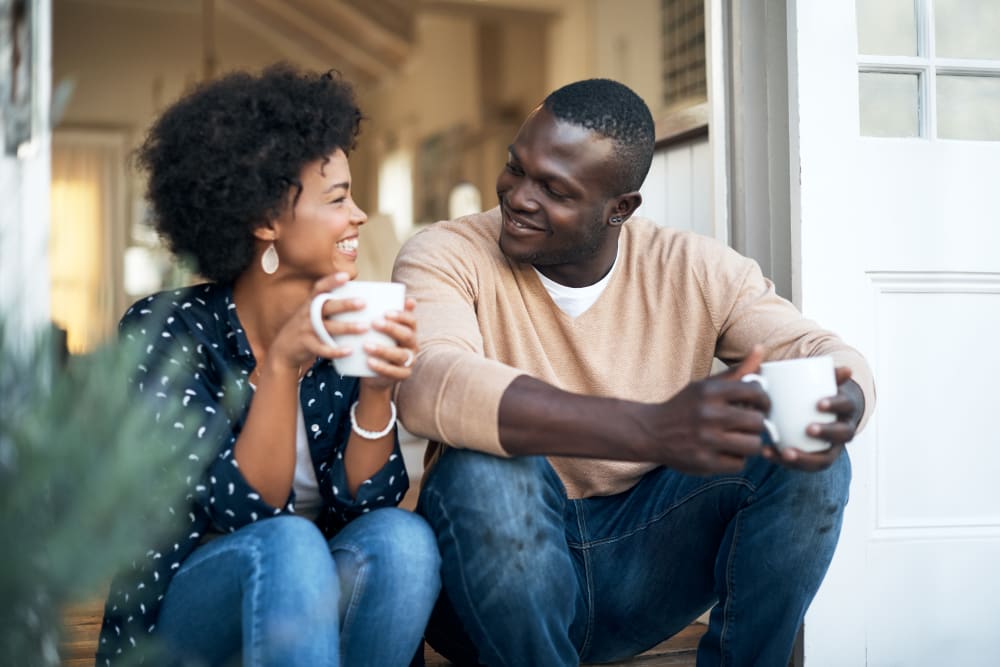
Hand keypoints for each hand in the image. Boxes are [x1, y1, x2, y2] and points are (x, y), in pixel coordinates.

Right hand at [267, 273, 361, 372]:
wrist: (283, 349)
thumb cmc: (307, 328)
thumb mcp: (312, 313)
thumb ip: (328, 306)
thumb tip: (357, 296)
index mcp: (310, 304)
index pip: (319, 288)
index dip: (331, 281)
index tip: (346, 276)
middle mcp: (307, 314)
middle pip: (327, 307)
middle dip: (345, 304)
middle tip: (363, 302)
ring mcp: (305, 329)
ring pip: (327, 327)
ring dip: (347, 327)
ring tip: (364, 327)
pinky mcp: (306, 345)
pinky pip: (322, 348)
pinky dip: (336, 350)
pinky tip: (350, 351)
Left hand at [359, 297, 418, 391]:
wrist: (375, 375)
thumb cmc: (378, 345)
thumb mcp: (380, 331)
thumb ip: (383, 316)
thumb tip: (386, 294)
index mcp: (410, 332)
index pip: (411, 321)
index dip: (401, 316)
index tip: (386, 312)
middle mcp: (413, 346)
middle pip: (407, 336)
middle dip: (392, 329)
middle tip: (374, 323)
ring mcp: (409, 362)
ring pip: (401, 355)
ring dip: (384, 349)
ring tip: (366, 345)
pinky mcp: (402, 376)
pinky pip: (394, 372)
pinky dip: (381, 367)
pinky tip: (369, 362)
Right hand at [639, 346, 769, 474]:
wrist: (651, 432)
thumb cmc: (685, 407)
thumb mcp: (706, 386)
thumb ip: (737, 371)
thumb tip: (761, 349)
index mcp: (709, 391)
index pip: (756, 392)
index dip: (764, 400)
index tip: (759, 405)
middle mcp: (708, 415)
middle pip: (758, 422)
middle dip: (757, 424)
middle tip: (748, 424)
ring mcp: (706, 440)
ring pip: (753, 445)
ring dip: (750, 443)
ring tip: (739, 439)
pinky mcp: (704, 462)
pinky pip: (739, 464)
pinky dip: (735, 459)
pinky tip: (725, 451)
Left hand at [762, 367, 863, 470]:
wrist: (825, 411)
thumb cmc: (819, 392)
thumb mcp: (823, 381)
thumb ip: (824, 372)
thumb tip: (845, 368)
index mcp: (846, 409)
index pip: (845, 407)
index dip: (834, 405)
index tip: (818, 403)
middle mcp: (843, 431)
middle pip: (842, 435)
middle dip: (826, 433)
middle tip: (808, 428)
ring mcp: (830, 448)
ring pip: (824, 459)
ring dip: (805, 458)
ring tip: (784, 452)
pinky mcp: (814, 459)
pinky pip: (803, 466)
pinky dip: (785, 461)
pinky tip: (767, 452)